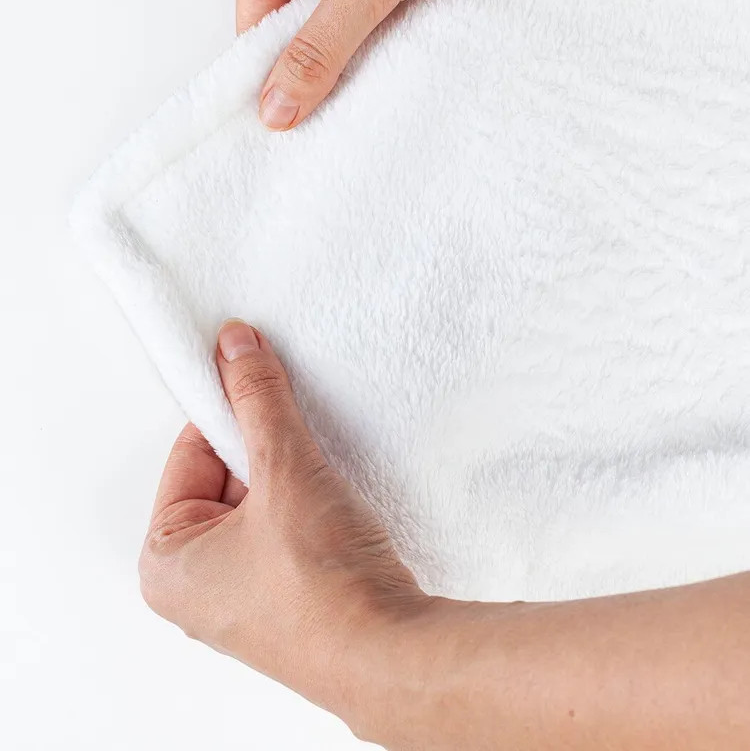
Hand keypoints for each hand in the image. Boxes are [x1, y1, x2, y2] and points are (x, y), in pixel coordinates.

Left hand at [140, 321, 749, 748]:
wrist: (403, 660)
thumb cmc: (330, 588)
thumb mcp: (285, 469)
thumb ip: (259, 397)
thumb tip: (232, 338)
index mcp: (171, 562)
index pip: (187, 449)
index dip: (226, 405)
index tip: (256, 366)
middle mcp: (204, 585)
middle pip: (231, 470)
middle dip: (268, 435)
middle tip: (303, 404)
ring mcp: (259, 593)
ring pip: (271, 495)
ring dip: (302, 462)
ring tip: (332, 442)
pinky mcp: (312, 592)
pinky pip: (305, 519)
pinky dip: (325, 491)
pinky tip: (354, 478)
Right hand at [238, 0, 689, 130]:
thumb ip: (320, 48)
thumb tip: (278, 105)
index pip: (254, 17)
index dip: (270, 69)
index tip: (288, 120)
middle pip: (298, 21)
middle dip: (322, 59)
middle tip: (337, 106)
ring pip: (344, 15)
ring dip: (362, 42)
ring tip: (378, 68)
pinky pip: (380, 2)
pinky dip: (392, 24)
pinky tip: (406, 44)